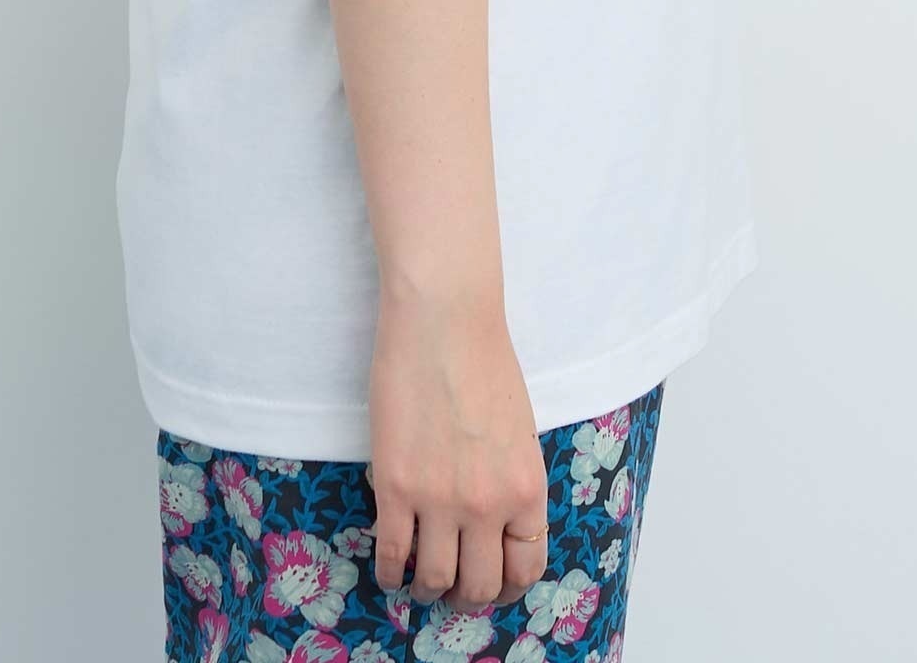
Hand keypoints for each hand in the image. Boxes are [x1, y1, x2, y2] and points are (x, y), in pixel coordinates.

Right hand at [367, 286, 548, 613]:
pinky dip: (390, 572)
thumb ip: (511, 480)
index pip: (527, 567)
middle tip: (454, 590)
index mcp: (527, 487)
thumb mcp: (519, 430)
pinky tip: (389, 568)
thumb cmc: (484, 359)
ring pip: (436, 580)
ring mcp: (440, 499)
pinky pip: (392, 554)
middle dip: (468, 596)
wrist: (443, 319)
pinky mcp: (396, 487)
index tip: (494, 585)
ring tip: (420, 581)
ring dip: (428, 589)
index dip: (509, 587)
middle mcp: (489, 504)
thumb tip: (494, 522)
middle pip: (481, 585)